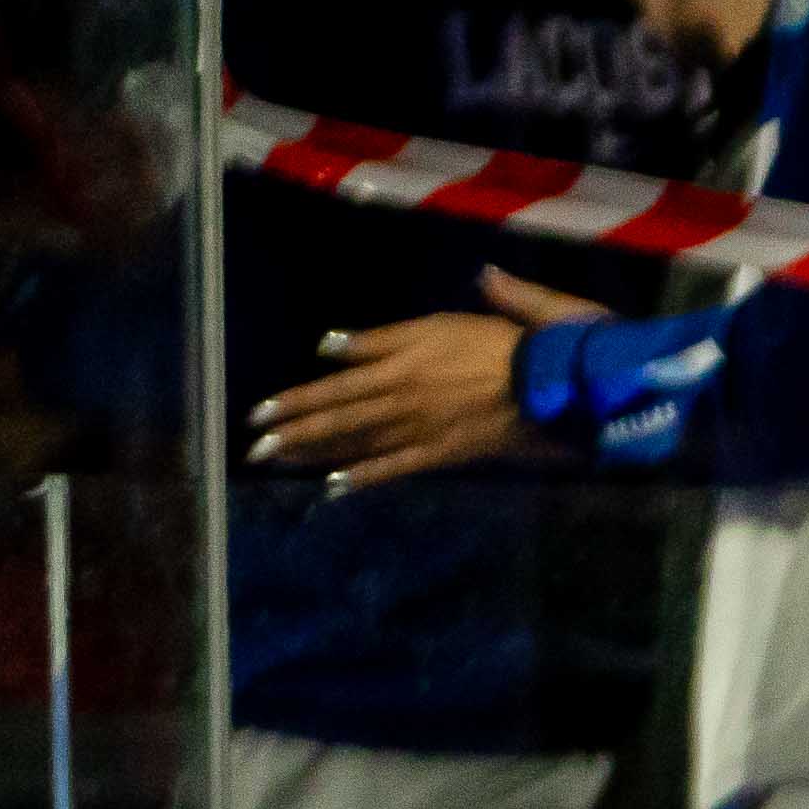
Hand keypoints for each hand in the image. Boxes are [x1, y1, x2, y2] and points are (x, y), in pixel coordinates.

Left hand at [249, 273, 575, 487]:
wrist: (554, 380)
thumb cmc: (506, 341)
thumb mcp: (440, 323)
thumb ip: (385, 336)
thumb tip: (332, 343)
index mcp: (400, 361)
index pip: (336, 382)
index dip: (297, 398)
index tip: (260, 411)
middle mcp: (401, 396)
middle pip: (338, 415)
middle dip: (294, 431)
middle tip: (254, 448)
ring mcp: (422, 428)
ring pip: (359, 441)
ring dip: (318, 452)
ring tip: (281, 462)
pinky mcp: (446, 452)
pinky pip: (399, 466)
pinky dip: (366, 475)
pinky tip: (336, 485)